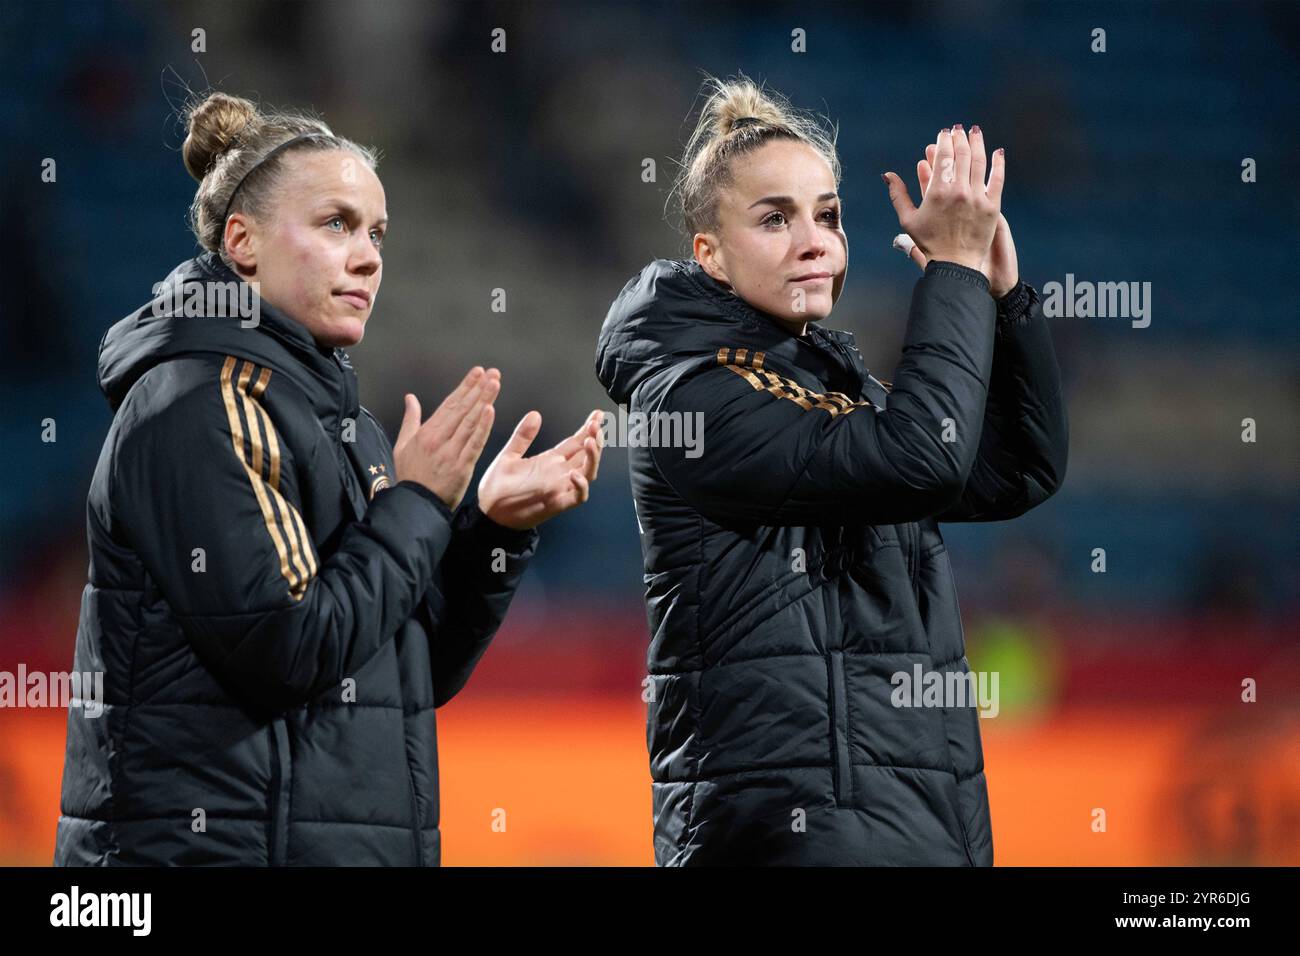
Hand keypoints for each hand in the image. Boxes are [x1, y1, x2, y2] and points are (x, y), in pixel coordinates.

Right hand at [394, 367, 499, 510]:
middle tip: (492, 373)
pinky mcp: (462, 467)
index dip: (465, 387)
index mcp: (426, 433)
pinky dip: (483, 427)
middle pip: (462, 409)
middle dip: (478, 389)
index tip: (477, 372)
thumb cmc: (409, 476)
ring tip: (495, 384)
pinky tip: (490, 410)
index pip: (450, 404)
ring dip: (483, 401)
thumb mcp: (403, 445)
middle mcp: (439, 440)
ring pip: (470, 422)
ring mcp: (451, 453)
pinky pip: (475, 443)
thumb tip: (410, 397)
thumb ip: (410, 419)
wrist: (415, 505)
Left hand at [476, 409, 604, 529]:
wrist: (489, 514)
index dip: (588, 428)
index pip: (576, 441)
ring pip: (588, 472)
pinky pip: (578, 497)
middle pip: (586, 454)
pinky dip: (581, 486)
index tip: (597, 415)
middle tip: (596, 426)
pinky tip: (575, 474)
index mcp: (550, 461)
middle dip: (595, 439)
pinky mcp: (557, 504)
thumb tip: (534, 415)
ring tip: (590, 442)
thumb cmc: (497, 489)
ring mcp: (560, 488)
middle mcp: (559, 473)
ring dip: (593, 458)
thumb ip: (523, 436)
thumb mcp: (509, 455)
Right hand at [882, 125, 1002, 274]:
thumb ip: (898, 194)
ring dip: (978, 144)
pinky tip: (997, 152)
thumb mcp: (908, 219)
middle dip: (960, 138)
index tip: (944, 133)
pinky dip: (998, 163)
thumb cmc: (929, 243)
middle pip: (962, 154)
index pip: (943, 156)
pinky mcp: (992, 206)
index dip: (944, 141)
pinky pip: (997, 179)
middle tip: (959, 129)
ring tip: (975, 132)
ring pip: (980, 162)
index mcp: (938, 192)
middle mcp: (959, 191)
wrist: (954, 265)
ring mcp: (978, 198)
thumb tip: (887, 174)